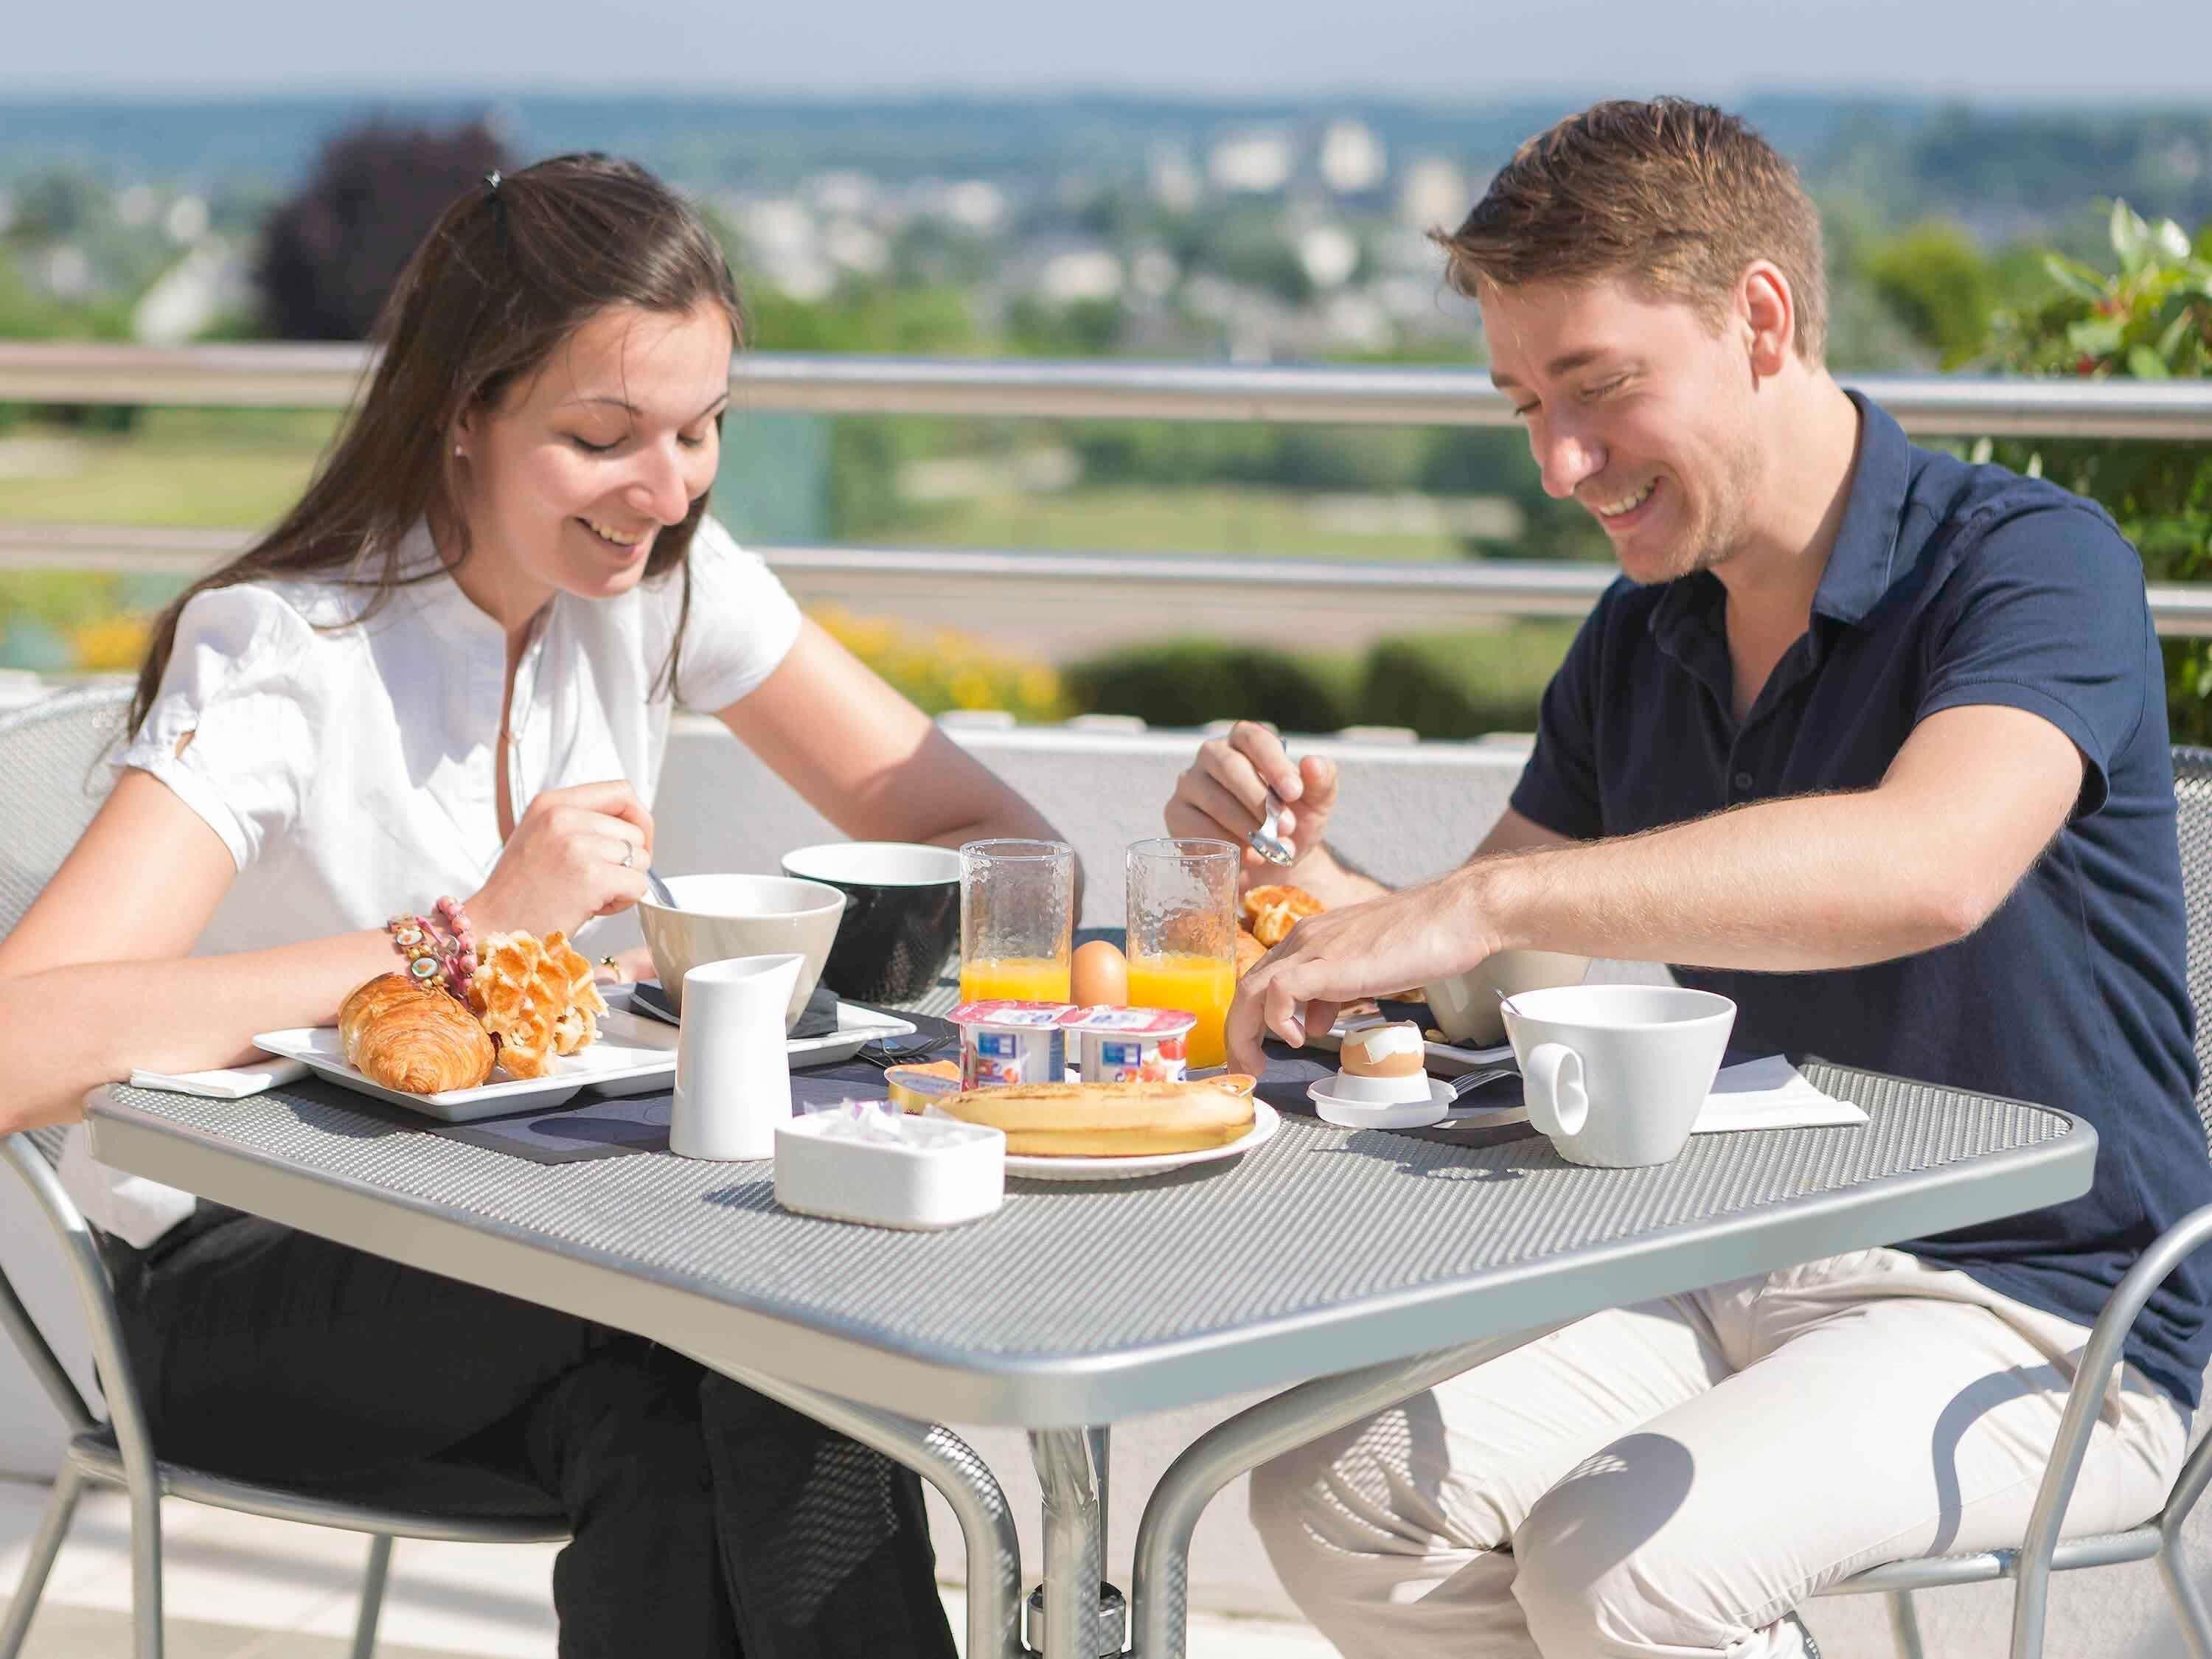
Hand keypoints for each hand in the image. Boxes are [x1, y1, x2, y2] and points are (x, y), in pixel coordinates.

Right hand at [469, 780, 653, 938]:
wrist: (493, 927)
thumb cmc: (518, 891)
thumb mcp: (540, 835)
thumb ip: (580, 821)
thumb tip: (631, 826)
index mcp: (552, 803)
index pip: (621, 792)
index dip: (637, 819)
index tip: (631, 842)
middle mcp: (563, 817)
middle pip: (635, 831)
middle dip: (626, 861)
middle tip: (595, 881)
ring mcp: (577, 845)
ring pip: (641, 859)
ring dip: (624, 883)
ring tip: (590, 895)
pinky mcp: (591, 876)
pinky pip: (638, 885)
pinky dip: (623, 902)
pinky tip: (594, 908)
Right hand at [1165, 721, 1340, 890]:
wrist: (1271, 862)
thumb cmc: (1292, 822)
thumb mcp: (1315, 803)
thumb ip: (1321, 781)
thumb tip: (1313, 763)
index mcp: (1245, 741)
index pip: (1253, 738)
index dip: (1273, 763)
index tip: (1294, 793)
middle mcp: (1212, 755)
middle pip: (1229, 766)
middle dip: (1260, 800)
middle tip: (1286, 829)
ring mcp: (1190, 783)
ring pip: (1212, 798)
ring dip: (1245, 826)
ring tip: (1272, 849)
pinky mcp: (1176, 813)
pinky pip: (1194, 825)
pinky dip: (1223, 843)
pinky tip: (1247, 857)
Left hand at [1224, 874, 1499, 1073]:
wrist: (1455, 915)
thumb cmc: (1421, 940)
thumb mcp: (1364, 972)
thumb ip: (1331, 994)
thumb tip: (1310, 1023)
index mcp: (1310, 940)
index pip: (1260, 979)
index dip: (1250, 1018)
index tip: (1254, 1052)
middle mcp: (1303, 940)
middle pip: (1246, 987)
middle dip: (1238, 1034)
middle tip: (1245, 1068)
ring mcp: (1314, 949)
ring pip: (1251, 990)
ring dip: (1244, 1034)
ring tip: (1256, 1066)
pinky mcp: (1330, 963)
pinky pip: (1278, 991)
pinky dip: (1276, 1020)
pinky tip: (1299, 1039)